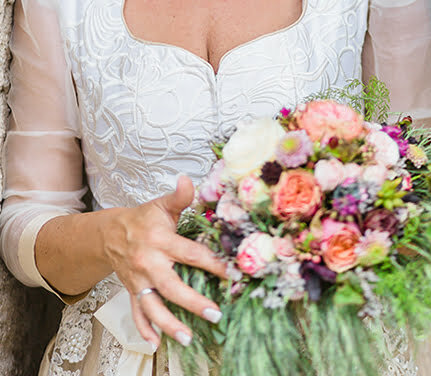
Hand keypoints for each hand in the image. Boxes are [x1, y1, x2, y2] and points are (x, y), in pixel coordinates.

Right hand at [103, 174, 226, 348]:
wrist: (108, 233)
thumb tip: (188, 180)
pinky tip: (156, 343)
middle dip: (193, 302)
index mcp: (160, 241)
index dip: (211, 262)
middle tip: (215, 313)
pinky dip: (144, 330)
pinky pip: (137, 313)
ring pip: (153, 306)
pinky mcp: (132, 292)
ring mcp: (139, 281)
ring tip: (187, 338)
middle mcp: (148, 263)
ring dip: (169, 324)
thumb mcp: (161, 205)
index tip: (229, 273)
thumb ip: (179, 196)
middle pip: (171, 286)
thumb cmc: (142, 220)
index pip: (190, 253)